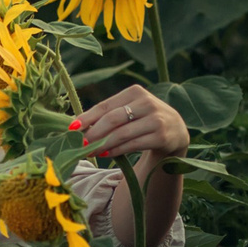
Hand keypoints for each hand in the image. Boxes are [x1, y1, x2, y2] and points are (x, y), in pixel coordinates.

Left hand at [73, 85, 189, 165]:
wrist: (176, 131)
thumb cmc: (143, 120)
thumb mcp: (130, 111)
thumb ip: (108, 115)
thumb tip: (77, 126)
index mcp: (135, 92)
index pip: (106, 106)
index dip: (87, 117)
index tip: (72, 128)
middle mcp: (147, 103)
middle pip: (113, 119)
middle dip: (94, 133)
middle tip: (80, 144)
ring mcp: (156, 120)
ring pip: (122, 134)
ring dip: (102, 144)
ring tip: (89, 151)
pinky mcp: (162, 137)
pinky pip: (133, 145)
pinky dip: (117, 151)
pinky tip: (106, 155)